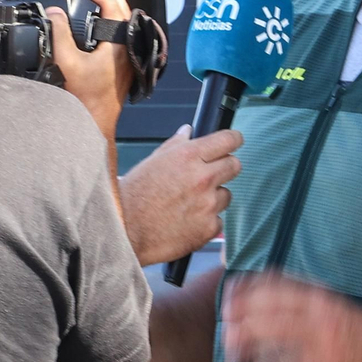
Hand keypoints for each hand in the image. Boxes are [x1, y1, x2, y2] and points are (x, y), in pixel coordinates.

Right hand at [46, 0, 133, 131]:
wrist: (97, 123)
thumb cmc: (90, 101)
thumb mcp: (68, 63)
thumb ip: (60, 34)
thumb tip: (53, 12)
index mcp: (120, 35)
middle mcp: (126, 37)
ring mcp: (123, 44)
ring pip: (112, 6)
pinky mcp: (117, 51)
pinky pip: (110, 19)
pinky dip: (97, 6)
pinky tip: (87, 4)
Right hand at [119, 125, 242, 264]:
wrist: (126, 230)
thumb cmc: (134, 196)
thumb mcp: (153, 161)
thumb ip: (176, 145)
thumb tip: (188, 131)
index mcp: (188, 156)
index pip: (228, 140)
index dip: (234, 140)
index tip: (235, 141)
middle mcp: (202, 178)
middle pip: (235, 165)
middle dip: (226, 167)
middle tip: (212, 174)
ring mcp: (208, 204)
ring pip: (226, 195)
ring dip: (214, 197)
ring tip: (190, 203)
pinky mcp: (209, 228)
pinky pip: (218, 220)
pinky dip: (207, 220)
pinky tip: (188, 220)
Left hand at [221, 272, 361, 361]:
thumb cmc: (354, 327)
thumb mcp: (327, 301)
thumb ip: (297, 297)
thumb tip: (257, 290)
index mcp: (316, 293)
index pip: (272, 283)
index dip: (245, 290)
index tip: (228, 300)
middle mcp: (317, 311)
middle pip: (268, 308)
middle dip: (241, 320)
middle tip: (227, 333)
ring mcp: (322, 338)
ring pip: (275, 336)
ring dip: (249, 348)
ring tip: (234, 358)